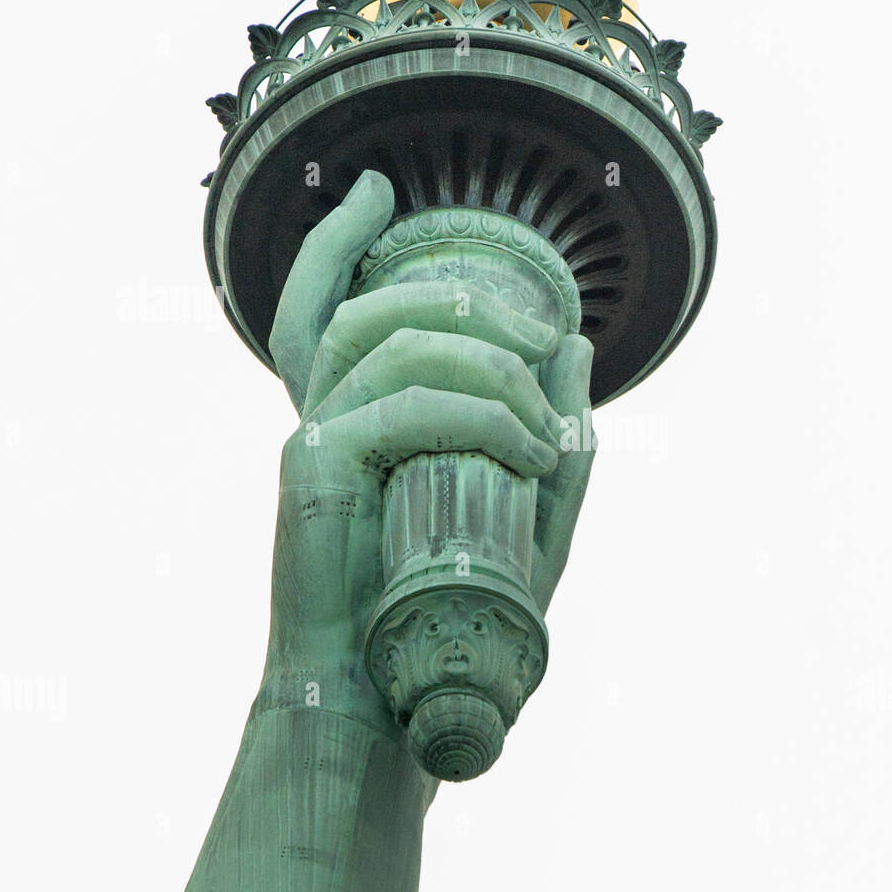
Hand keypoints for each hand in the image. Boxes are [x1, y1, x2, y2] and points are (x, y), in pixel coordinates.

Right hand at [259, 171, 595, 709]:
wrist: (390, 699)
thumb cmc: (454, 611)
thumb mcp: (527, 515)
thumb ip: (554, 432)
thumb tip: (578, 345)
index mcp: (354, 417)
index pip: (322, 306)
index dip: (336, 241)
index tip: (375, 191)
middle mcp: (323, 415)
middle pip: (371, 308)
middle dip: (471, 307)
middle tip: (543, 339)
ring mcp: (313, 436)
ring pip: (395, 344)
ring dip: (489, 367)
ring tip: (545, 425)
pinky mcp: (314, 468)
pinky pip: (406, 406)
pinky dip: (482, 418)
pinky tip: (528, 453)